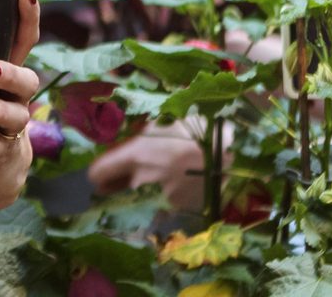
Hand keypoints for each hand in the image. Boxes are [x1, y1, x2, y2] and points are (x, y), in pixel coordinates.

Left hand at [88, 124, 207, 209]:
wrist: (234, 151)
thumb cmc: (196, 128)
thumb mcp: (161, 123)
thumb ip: (138, 137)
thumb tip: (124, 142)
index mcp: (135, 156)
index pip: (97, 173)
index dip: (97, 172)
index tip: (103, 169)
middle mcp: (144, 181)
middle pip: (114, 192)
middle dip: (114, 185)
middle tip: (121, 178)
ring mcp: (162, 198)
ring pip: (138, 200)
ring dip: (140, 193)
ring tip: (153, 181)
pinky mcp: (181, 209)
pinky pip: (162, 207)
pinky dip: (163, 200)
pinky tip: (175, 187)